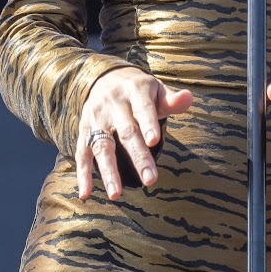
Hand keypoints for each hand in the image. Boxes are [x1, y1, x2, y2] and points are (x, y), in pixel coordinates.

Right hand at [77, 66, 193, 200]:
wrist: (105, 77)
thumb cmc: (140, 90)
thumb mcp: (156, 89)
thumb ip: (171, 100)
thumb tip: (188, 98)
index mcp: (135, 91)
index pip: (143, 109)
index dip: (148, 124)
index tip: (154, 141)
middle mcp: (113, 104)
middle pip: (126, 132)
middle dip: (138, 156)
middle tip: (149, 180)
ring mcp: (96, 118)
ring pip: (101, 146)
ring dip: (108, 171)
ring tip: (116, 194)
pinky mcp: (84, 130)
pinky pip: (82, 153)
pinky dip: (83, 174)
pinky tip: (86, 193)